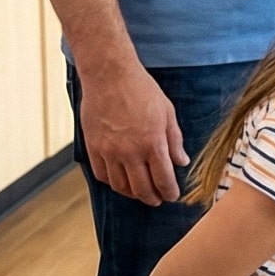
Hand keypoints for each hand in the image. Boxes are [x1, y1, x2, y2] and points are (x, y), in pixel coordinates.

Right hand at [79, 60, 187, 205]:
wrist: (110, 76)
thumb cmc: (142, 90)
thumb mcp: (167, 112)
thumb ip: (175, 140)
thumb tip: (181, 162)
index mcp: (153, 143)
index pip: (163, 179)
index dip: (169, 192)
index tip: (172, 195)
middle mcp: (130, 152)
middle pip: (141, 188)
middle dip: (152, 198)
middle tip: (158, 199)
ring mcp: (109, 151)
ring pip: (120, 186)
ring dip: (132, 193)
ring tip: (140, 192)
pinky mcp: (93, 148)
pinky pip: (101, 175)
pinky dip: (112, 182)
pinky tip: (120, 181)